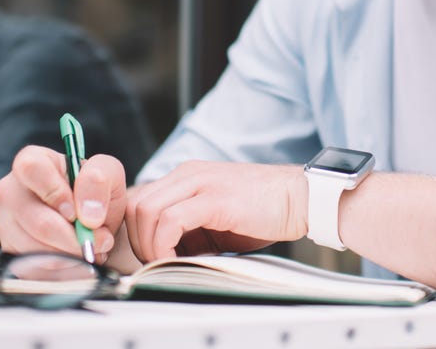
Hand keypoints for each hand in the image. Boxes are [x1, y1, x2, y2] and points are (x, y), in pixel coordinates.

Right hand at [0, 145, 129, 263]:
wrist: (95, 223)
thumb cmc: (96, 192)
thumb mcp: (109, 174)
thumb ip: (100, 180)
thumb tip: (87, 213)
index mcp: (33, 161)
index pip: (31, 168)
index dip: (54, 191)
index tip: (76, 212)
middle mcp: (11, 190)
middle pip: (35, 220)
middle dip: (74, 237)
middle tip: (100, 241)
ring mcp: (6, 223)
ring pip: (35, 249)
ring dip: (71, 256)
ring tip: (91, 250)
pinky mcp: (9, 251)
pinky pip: (34, 269)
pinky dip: (62, 271)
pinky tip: (78, 262)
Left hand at [127, 160, 308, 261]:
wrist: (299, 198)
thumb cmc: (263, 212)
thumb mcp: (215, 218)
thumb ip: (188, 229)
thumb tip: (163, 255)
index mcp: (187, 176)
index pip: (140, 199)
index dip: (138, 232)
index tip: (152, 255)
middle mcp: (189, 174)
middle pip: (136, 204)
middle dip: (138, 240)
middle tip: (157, 261)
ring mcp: (201, 183)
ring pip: (146, 210)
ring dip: (149, 243)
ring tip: (167, 261)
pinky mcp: (215, 199)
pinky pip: (171, 220)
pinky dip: (164, 243)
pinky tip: (177, 257)